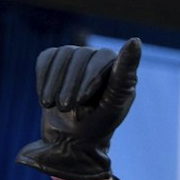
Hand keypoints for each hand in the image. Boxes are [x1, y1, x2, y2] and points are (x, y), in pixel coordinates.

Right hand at [16, 38, 141, 179]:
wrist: (71, 139)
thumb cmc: (98, 125)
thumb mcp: (113, 104)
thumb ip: (123, 75)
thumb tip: (135, 40)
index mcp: (119, 70)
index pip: (106, 59)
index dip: (93, 74)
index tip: (86, 88)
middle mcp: (100, 59)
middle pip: (82, 56)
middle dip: (72, 84)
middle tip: (66, 108)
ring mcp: (77, 57)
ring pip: (64, 55)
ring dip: (56, 82)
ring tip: (54, 105)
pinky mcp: (56, 61)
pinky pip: (47, 58)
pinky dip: (44, 78)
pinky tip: (45, 97)